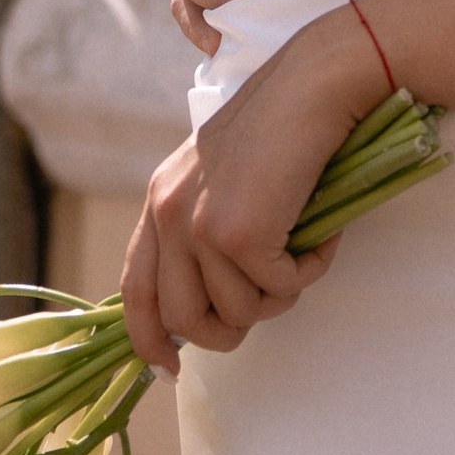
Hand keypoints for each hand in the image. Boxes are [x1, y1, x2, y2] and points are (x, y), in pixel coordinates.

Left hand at [121, 8, 376, 373]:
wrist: (313, 84)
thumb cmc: (281, 128)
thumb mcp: (220, 178)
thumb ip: (203, 229)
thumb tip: (211, 306)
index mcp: (159, 200)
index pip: (134, 292)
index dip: (149, 340)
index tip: (171, 369)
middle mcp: (168, 214)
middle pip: (184, 320)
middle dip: (230, 331)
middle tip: (270, 301)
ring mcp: (201, 225)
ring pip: (239, 312)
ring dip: (280, 294)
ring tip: (302, 247)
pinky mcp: (241, 233)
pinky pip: (280, 289)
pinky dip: (308, 271)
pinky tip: (320, 233)